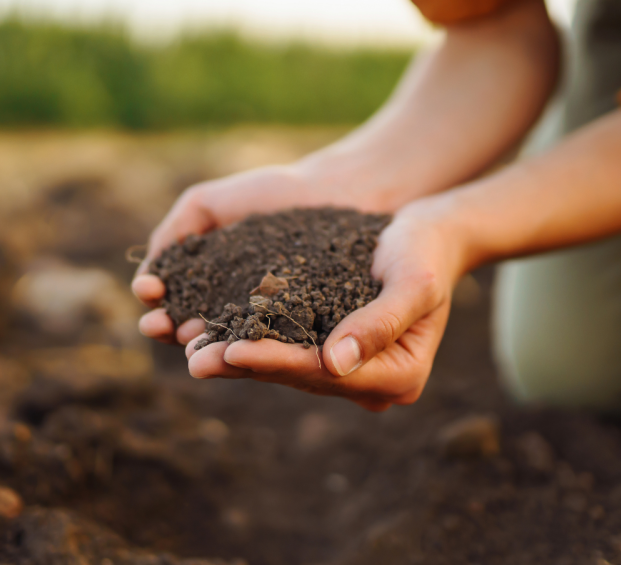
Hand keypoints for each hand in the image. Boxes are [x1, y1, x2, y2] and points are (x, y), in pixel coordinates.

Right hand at [132, 163, 364, 344]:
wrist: (332, 191)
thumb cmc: (270, 193)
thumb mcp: (207, 204)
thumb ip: (174, 231)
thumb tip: (148, 274)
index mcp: (206, 281)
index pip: (170, 298)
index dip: (154, 299)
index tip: (148, 291)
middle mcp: (230, 306)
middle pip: (189, 325)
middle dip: (168, 327)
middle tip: (157, 325)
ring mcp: (263, 321)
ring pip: (225, 340)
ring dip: (201, 344)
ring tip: (188, 341)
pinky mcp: (297, 329)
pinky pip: (270, 341)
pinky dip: (249, 346)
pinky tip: (233, 343)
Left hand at [184, 196, 470, 410]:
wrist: (429, 236)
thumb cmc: (426, 252)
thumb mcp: (413, 281)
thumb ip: (380, 322)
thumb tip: (335, 363)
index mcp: (400, 376)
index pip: (325, 373)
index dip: (276, 362)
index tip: (232, 350)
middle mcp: (373, 383)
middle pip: (299, 377)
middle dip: (245, 365)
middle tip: (194, 359)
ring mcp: (350, 371)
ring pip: (286, 368)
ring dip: (238, 359)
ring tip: (191, 349)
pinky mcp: (331, 351)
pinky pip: (285, 350)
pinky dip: (250, 341)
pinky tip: (210, 333)